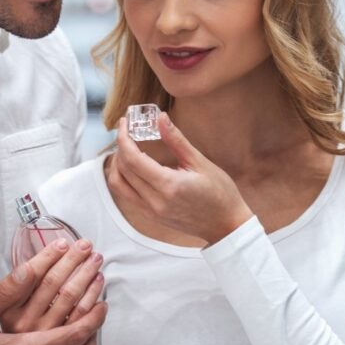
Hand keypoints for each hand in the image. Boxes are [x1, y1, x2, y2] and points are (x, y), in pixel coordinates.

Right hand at [0, 240, 106, 344]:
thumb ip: (2, 294)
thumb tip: (28, 269)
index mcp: (18, 335)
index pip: (49, 291)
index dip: (63, 265)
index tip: (64, 245)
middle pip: (68, 302)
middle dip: (82, 272)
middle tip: (89, 253)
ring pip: (81, 328)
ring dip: (92, 297)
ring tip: (98, 275)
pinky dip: (91, 329)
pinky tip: (95, 311)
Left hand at [111, 113, 252, 244]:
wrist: (227, 226)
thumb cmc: (220, 194)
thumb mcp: (200, 162)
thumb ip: (176, 140)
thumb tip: (160, 118)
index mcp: (169, 185)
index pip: (132, 159)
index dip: (124, 137)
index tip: (125, 122)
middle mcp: (155, 201)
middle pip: (122, 170)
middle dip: (120, 146)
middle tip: (126, 130)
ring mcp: (151, 211)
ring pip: (119, 185)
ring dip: (117, 164)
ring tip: (126, 147)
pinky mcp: (151, 216)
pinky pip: (127, 195)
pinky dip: (124, 177)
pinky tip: (134, 165)